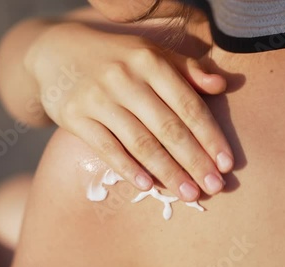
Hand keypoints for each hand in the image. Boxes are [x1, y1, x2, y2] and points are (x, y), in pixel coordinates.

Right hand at [25, 22, 233, 200]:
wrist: (58, 54)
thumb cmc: (116, 58)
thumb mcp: (151, 53)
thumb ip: (188, 69)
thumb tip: (221, 87)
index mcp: (150, 61)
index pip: (188, 104)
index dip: (210, 136)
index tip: (226, 163)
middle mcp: (125, 78)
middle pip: (167, 128)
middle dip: (195, 161)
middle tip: (214, 187)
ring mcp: (98, 98)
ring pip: (140, 142)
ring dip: (168, 172)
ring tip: (189, 194)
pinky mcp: (75, 117)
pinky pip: (106, 148)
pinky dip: (128, 168)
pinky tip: (147, 186)